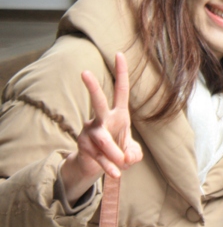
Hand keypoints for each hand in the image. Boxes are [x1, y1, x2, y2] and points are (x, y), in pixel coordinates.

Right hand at [61, 53, 142, 203]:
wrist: (98, 167)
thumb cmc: (118, 151)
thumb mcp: (131, 152)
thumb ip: (134, 154)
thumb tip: (127, 157)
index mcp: (119, 114)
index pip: (121, 90)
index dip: (121, 72)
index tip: (119, 53)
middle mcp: (102, 119)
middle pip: (97, 101)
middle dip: (92, 87)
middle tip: (85, 72)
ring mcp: (90, 131)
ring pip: (103, 140)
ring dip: (115, 155)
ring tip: (122, 167)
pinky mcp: (83, 146)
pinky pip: (98, 156)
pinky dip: (109, 166)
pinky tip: (115, 173)